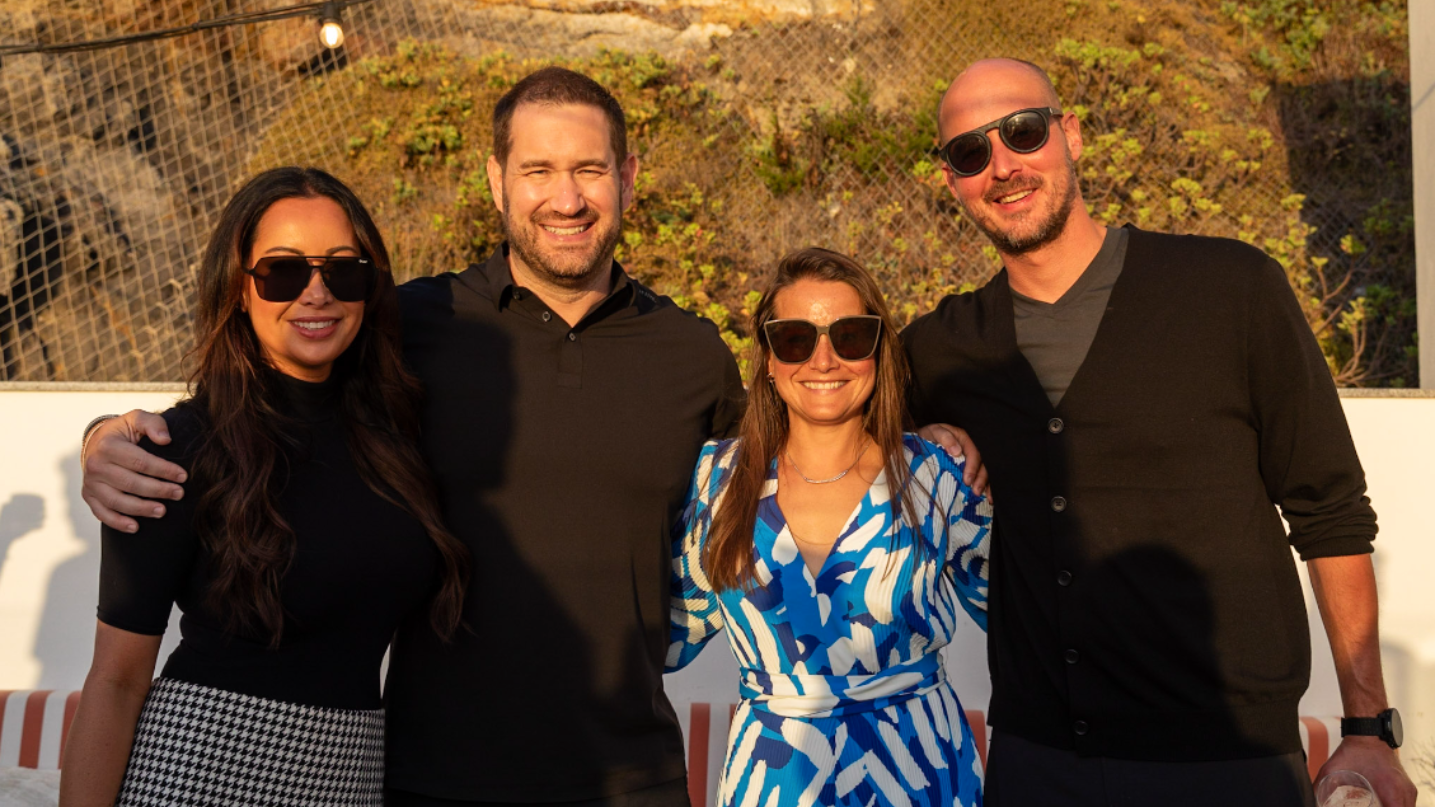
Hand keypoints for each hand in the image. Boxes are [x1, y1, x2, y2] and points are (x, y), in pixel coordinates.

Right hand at [80, 410, 185, 532]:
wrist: (97, 442)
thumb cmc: (123, 432)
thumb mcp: (136, 419)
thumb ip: (153, 424)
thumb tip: (166, 440)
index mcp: (108, 445)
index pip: (140, 461)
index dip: (163, 470)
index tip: (183, 476)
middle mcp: (95, 465)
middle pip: (130, 483)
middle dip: (157, 490)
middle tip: (179, 494)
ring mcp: (90, 483)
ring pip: (117, 501)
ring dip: (141, 509)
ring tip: (163, 511)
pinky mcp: (89, 496)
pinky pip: (102, 513)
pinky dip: (117, 522)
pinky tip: (135, 527)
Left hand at [916, 423, 988, 496]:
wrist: (925, 439)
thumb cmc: (930, 435)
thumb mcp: (934, 432)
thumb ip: (944, 437)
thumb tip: (956, 451)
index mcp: (965, 439)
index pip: (973, 453)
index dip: (972, 467)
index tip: (967, 481)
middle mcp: (972, 449)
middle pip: (982, 464)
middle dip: (981, 479)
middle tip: (976, 492)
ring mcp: (972, 459)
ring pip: (984, 471)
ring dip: (986, 485)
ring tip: (983, 497)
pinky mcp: (971, 468)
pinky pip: (981, 477)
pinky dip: (986, 487)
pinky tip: (988, 498)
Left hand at [1316, 736, 1416, 806]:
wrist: (1369, 733)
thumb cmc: (1354, 750)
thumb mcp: (1333, 769)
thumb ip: (1319, 785)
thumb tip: (1310, 798)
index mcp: (1391, 790)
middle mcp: (1405, 792)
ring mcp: (1409, 790)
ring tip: (1374, 806)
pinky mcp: (1409, 788)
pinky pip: (1407, 805)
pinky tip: (1382, 806)